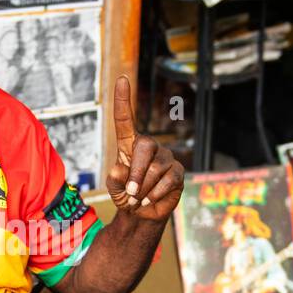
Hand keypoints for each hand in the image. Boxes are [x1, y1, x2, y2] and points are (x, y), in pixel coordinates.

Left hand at [105, 75, 183, 221]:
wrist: (143, 214)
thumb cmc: (127, 196)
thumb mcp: (114, 190)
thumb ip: (114, 180)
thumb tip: (119, 170)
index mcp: (129, 145)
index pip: (125, 119)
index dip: (123, 100)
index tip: (121, 79)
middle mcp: (149, 147)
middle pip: (145, 146)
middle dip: (137, 172)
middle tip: (131, 192)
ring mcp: (165, 158)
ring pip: (156, 168)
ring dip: (144, 189)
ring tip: (139, 199)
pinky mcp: (178, 172)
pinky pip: (168, 180)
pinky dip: (156, 194)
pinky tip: (151, 199)